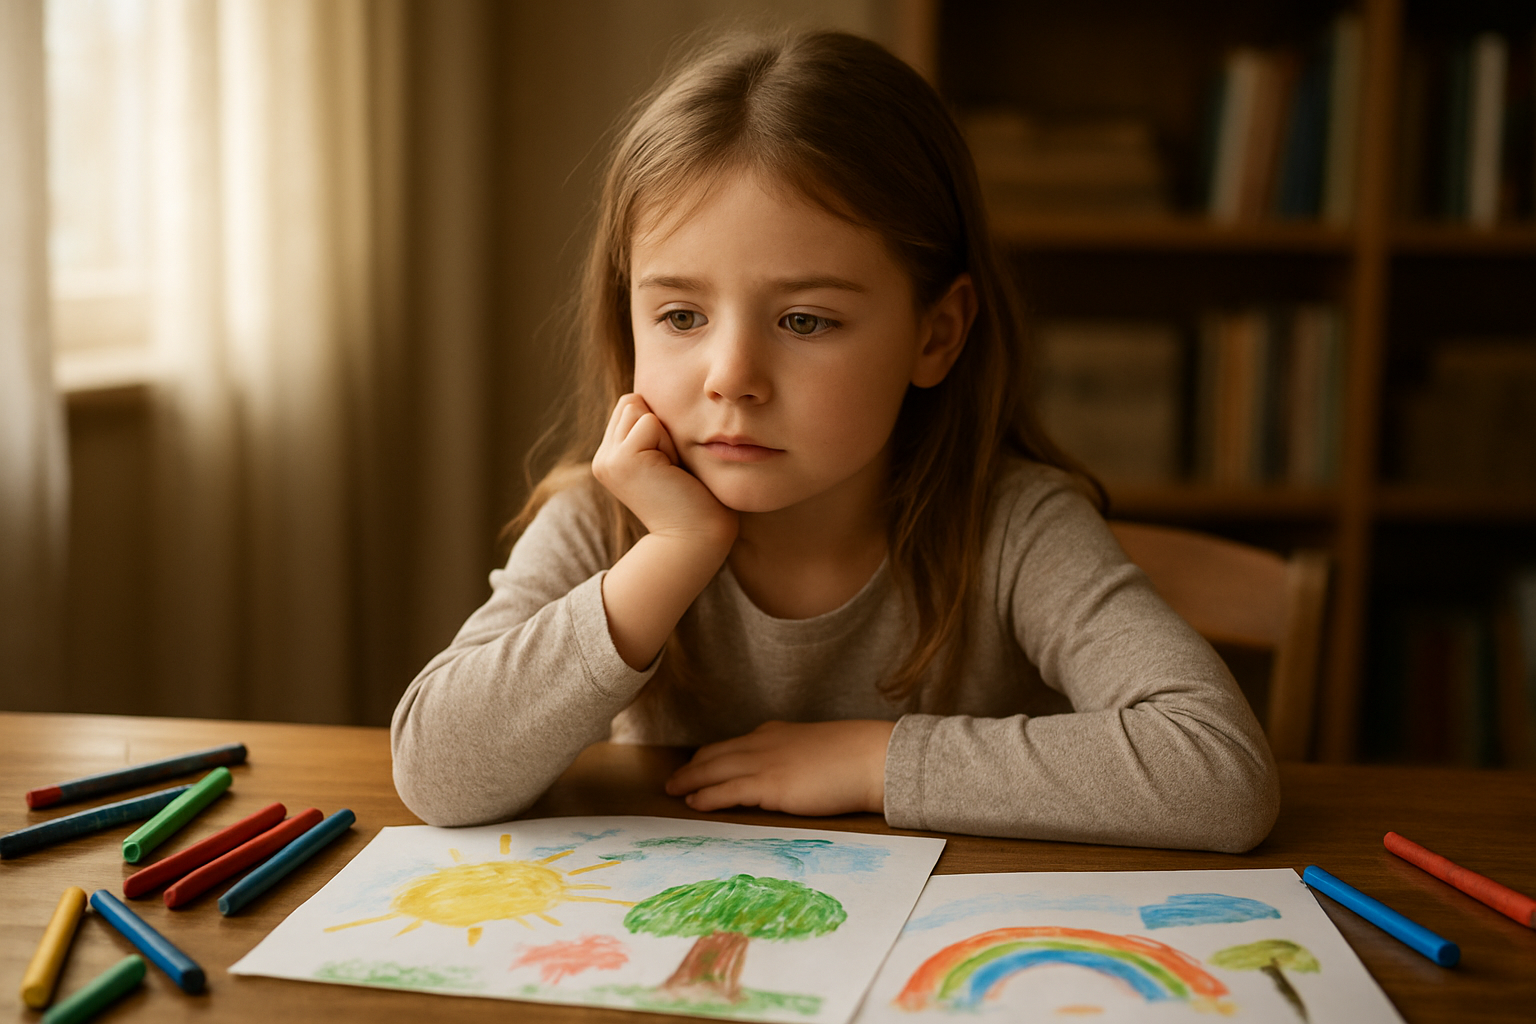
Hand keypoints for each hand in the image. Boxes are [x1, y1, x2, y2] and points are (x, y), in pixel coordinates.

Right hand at [591, 394, 736, 546]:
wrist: (695, 537)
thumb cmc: (694, 497)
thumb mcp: (666, 456)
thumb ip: (652, 431)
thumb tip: (652, 393)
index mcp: (611, 456)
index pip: (631, 405)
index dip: (659, 425)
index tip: (669, 463)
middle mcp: (603, 457)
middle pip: (632, 401)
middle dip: (660, 426)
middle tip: (671, 467)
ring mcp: (608, 460)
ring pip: (638, 408)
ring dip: (664, 434)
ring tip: (670, 469)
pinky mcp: (621, 460)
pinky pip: (650, 422)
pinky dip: (668, 443)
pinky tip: (670, 472)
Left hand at [665, 720, 896, 816]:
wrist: (872, 758)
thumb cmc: (856, 757)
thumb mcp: (818, 749)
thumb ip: (799, 756)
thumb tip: (796, 772)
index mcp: (776, 733)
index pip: (733, 744)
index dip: (710, 756)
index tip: (697, 764)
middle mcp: (764, 743)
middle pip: (715, 754)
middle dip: (692, 767)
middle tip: (673, 780)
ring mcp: (765, 763)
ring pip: (714, 770)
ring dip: (689, 781)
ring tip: (672, 791)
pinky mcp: (770, 785)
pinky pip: (727, 791)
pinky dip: (706, 796)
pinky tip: (693, 803)